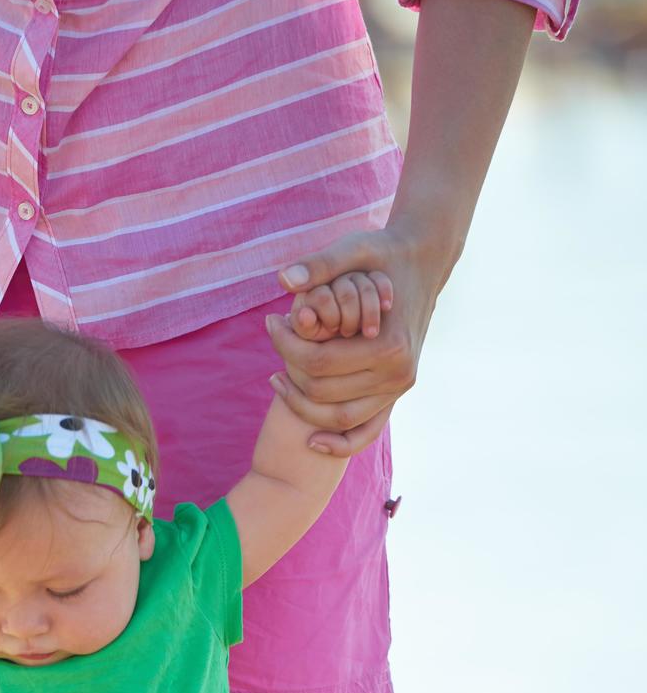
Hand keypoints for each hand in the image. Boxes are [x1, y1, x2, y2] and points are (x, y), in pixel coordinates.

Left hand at [267, 228, 447, 454]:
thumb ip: (320, 264)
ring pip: (338, 418)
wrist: (423, 262)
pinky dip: (339, 443)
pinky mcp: (396, 396)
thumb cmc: (384, 255)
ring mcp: (399, 389)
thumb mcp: (354, 249)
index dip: (285, 345)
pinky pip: (365, 433)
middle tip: (275, 342)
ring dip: (302, 405)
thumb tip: (284, 279)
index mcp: (389, 344)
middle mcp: (398, 373)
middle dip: (290, 372)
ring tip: (277, 377)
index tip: (270, 322)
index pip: (318, 361)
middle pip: (323, 392)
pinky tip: (311, 441)